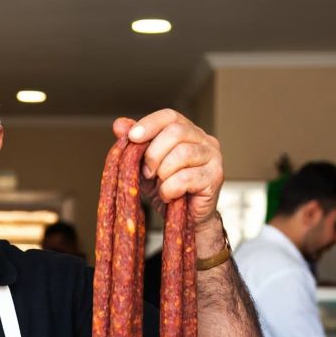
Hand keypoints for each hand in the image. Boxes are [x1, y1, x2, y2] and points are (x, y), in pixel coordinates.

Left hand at [113, 109, 222, 231]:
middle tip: (147, 173)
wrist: (184, 220)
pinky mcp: (215, 176)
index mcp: (187, 132)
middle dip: (153, 154)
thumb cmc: (167, 190)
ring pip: (182, 153)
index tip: (132, 137)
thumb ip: (134, 145)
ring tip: (161, 186)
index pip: (169, 116)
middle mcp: (204, 140)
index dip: (150, 124)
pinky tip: (169, 195)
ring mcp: (213, 157)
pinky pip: (186, 177)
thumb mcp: (144, 166)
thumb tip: (119, 125)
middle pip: (176, 132)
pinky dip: (170, 188)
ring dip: (163, 173)